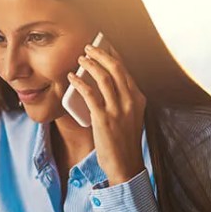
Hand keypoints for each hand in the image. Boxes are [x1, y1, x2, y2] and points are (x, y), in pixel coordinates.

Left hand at [66, 41, 146, 186]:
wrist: (125, 165)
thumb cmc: (125, 142)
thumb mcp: (131, 117)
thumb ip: (123, 100)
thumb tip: (105, 82)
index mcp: (138, 99)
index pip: (126, 70)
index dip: (113, 55)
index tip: (104, 45)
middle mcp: (130, 101)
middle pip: (116, 69)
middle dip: (101, 54)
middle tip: (89, 47)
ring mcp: (118, 110)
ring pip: (104, 78)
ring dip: (90, 64)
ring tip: (80, 58)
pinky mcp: (104, 119)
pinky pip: (90, 94)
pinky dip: (79, 82)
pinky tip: (72, 77)